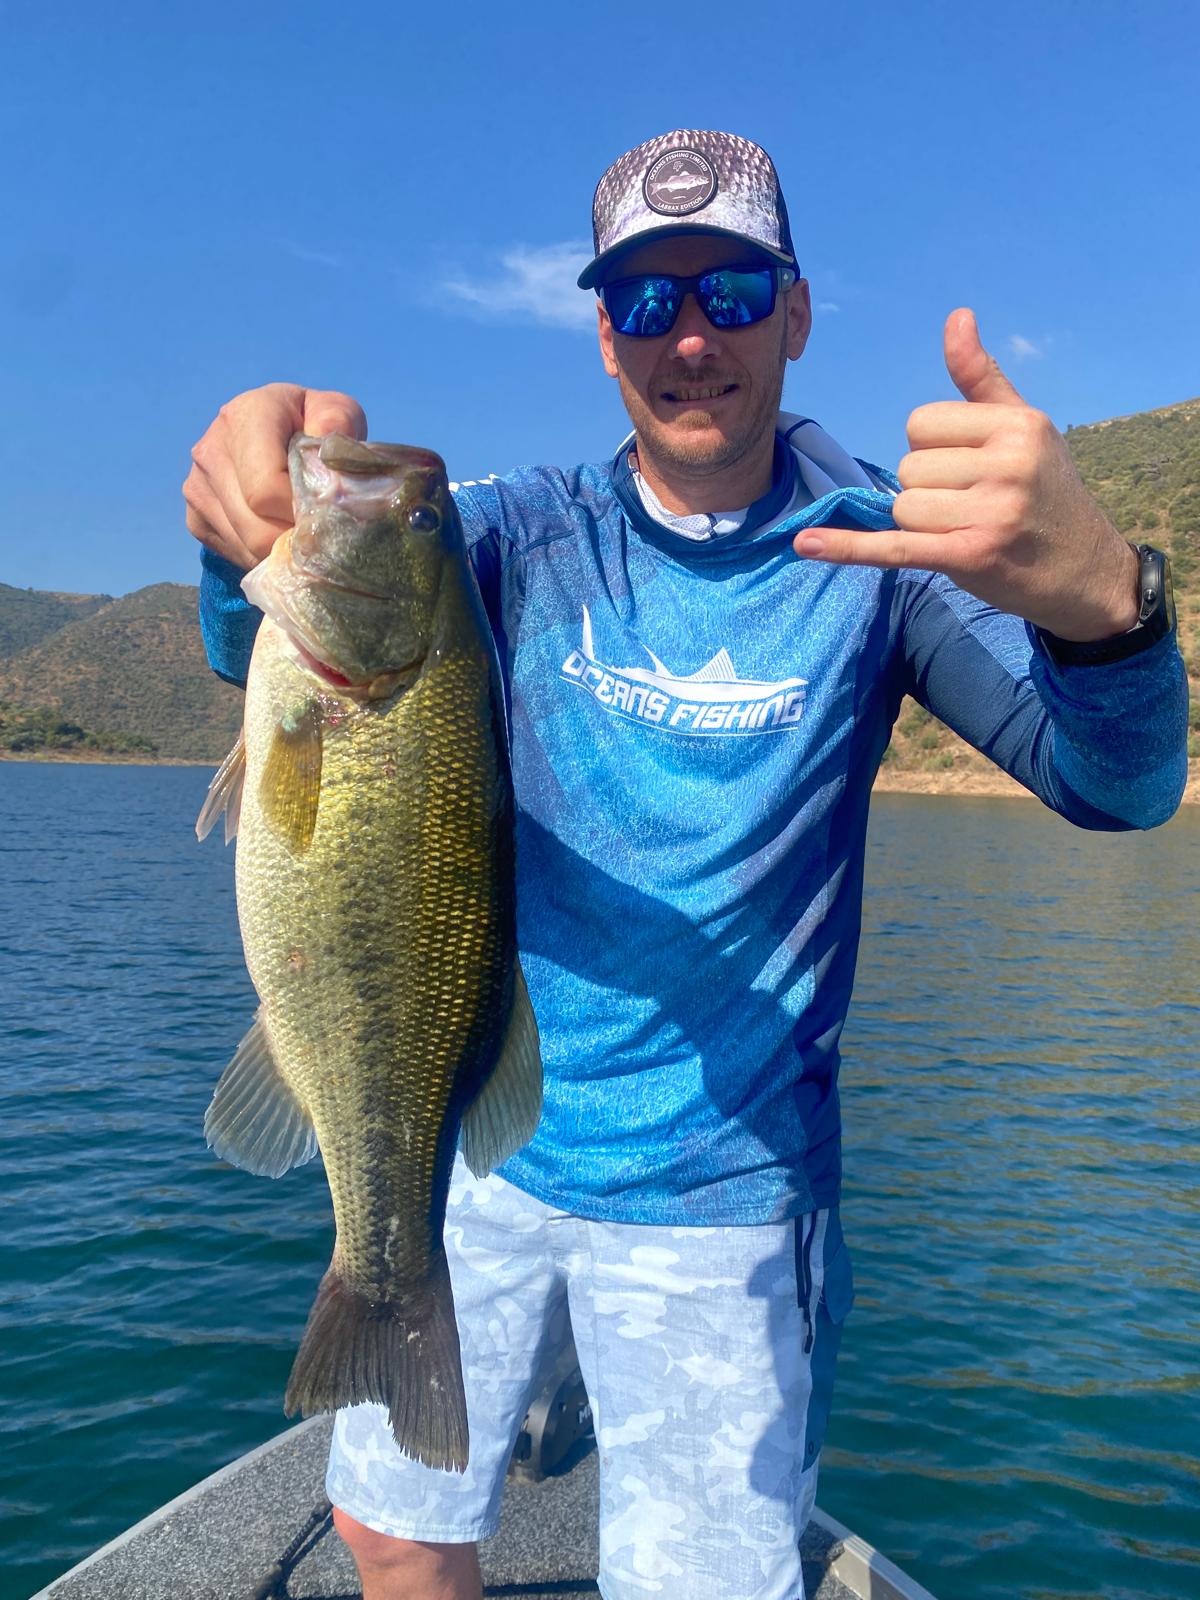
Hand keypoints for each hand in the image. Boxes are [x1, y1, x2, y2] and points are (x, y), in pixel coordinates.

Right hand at [183, 383, 367, 569]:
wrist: (276, 434)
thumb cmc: (314, 426)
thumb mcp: (336, 411)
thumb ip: (338, 419)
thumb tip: (328, 443)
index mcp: (246, 416)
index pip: (267, 490)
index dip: (303, 514)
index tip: (330, 515)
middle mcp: (212, 449)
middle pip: (257, 528)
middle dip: (297, 540)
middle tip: (324, 536)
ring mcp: (198, 486)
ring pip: (248, 547)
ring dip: (283, 552)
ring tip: (306, 535)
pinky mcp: (195, 517)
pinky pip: (236, 554)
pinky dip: (265, 557)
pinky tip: (282, 535)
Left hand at [794, 309, 1138, 640]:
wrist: (1086, 572)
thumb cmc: (1048, 493)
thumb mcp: (1024, 427)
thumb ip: (981, 378)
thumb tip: (956, 317)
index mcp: (1017, 425)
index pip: (920, 425)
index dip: (932, 449)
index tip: (969, 470)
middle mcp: (1008, 465)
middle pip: (909, 468)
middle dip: (927, 489)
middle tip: (972, 506)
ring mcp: (990, 513)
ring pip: (902, 508)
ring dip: (921, 524)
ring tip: (967, 529)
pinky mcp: (970, 557)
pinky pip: (893, 547)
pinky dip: (848, 547)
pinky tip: (805, 545)